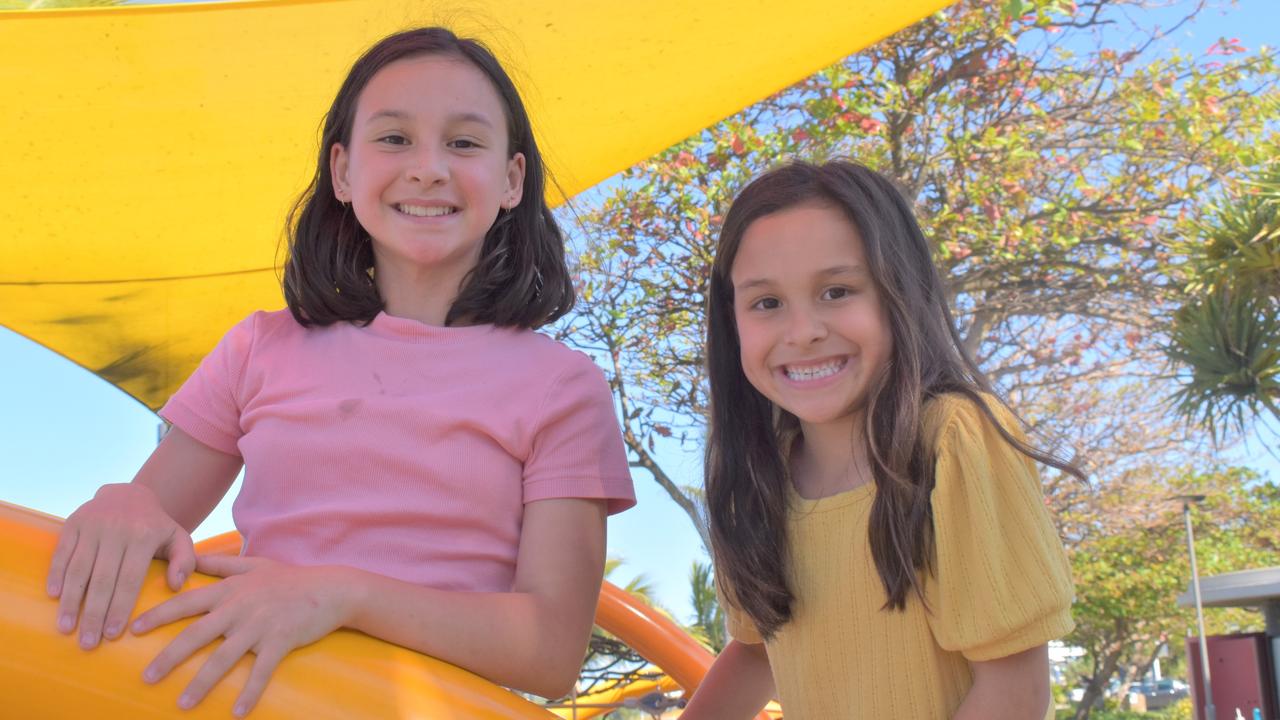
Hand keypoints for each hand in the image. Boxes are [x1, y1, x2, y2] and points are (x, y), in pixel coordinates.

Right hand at [47, 482, 195, 648]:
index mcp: (144, 536)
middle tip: (87, 643)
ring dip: (70, 601)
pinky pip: (62, 552)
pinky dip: (56, 574)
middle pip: (102, 580)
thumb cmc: (156, 526)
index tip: (112, 635)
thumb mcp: (179, 538)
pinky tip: (54, 596)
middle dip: (94, 614)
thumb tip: (175, 586)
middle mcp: (117, 530)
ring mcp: (93, 525)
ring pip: (78, 568)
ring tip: (66, 628)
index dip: (119, 608)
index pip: (130, 580)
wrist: (129, 493)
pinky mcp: (73, 523)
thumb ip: (185, 560)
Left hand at [131, 556, 358, 716]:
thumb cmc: (289, 578)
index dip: (158, 615)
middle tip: (146, 677)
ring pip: (224, 658)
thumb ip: (218, 564)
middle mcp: (240, 608)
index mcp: (229, 590)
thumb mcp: (253, 565)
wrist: (331, 588)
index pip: (186, 602)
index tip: (131, 629)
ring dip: (201, 683)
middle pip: (196, 634)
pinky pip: (261, 671)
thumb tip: (189, 558)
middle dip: (169, 657)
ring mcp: (260, 625)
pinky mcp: (281, 641)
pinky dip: (250, 692)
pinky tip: (237, 712)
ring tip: (182, 704)